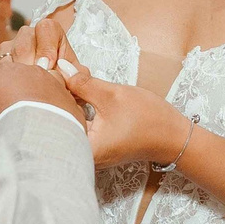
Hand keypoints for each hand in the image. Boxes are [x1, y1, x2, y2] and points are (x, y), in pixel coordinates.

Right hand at [0, 43, 84, 122]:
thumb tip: (65, 69)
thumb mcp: (77, 81)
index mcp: (51, 36)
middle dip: (30, 61)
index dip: (47, 46)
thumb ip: (79, 75)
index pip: (46, 27)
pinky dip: (3, 81)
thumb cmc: (65, 87)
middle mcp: (28, 38)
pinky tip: (12, 93)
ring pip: (7, 53)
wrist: (47, 103)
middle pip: (24, 39)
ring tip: (25, 89)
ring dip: (16, 73)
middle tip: (36, 80)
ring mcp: (9, 49)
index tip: (49, 66)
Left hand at [58, 65, 193, 169]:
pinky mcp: (95, 149)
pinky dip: (76, 113)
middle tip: (61, 78)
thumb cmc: (148, 120)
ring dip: (68, 105)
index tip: (53, 77)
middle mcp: (83, 156)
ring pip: (68, 125)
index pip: (54, 118)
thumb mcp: (112, 95)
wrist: (173, 137)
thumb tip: (62, 67)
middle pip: (58, 124)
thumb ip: (83, 82)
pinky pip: (78, 129)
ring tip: (70, 86)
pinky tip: (80, 98)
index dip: (52, 95)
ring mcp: (89, 154)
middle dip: (58, 99)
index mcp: (84, 148)